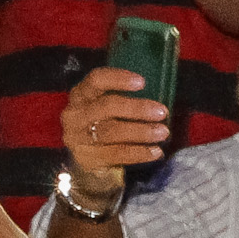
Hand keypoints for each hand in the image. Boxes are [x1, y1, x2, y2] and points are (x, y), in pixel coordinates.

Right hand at [62, 65, 167, 197]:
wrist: (89, 158)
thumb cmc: (105, 124)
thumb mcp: (107, 106)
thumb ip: (126, 98)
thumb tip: (159, 96)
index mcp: (81, 94)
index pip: (96, 80)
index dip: (118, 79)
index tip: (142, 82)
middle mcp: (75, 114)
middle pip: (106, 107)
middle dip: (137, 108)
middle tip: (162, 112)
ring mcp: (78, 138)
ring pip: (111, 132)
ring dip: (141, 132)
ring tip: (163, 132)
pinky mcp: (86, 159)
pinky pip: (116, 154)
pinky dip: (139, 153)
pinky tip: (156, 152)